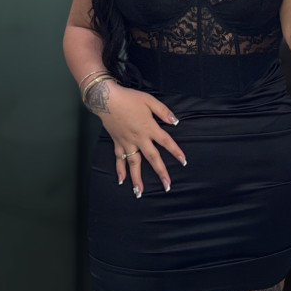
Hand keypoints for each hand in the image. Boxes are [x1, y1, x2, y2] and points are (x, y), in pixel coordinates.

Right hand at [86, 76, 185, 196]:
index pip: (166, 141)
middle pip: (152, 158)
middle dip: (161, 172)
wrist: (106, 99)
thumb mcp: (149, 100)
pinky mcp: (117, 142)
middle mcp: (139, 138)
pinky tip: (122, 181)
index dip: (176, 151)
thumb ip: (163, 111)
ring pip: (134, 163)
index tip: (184, 161)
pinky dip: (120, 170)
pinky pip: (119, 159)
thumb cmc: (129, 98)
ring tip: (140, 192)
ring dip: (137, 178)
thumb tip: (175, 122)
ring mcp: (127, 142)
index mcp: (149, 127)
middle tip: (167, 186)